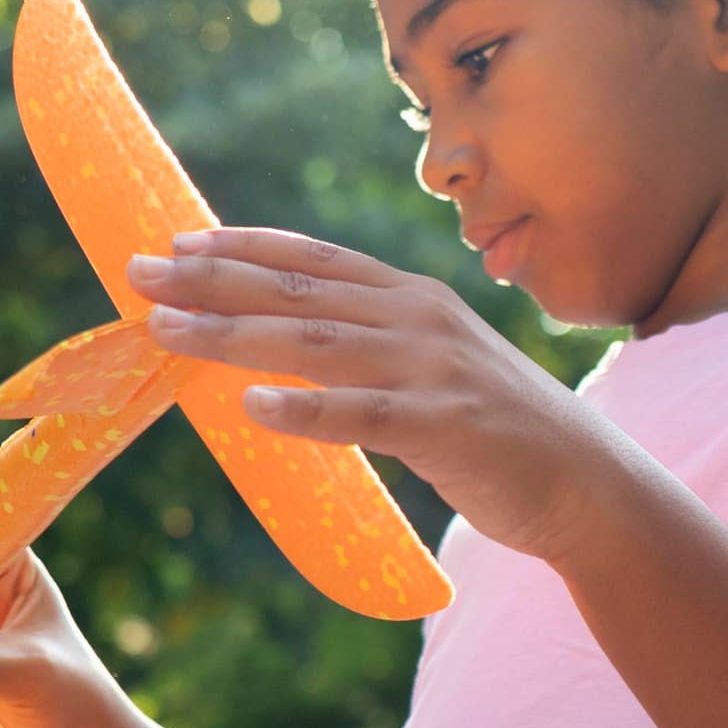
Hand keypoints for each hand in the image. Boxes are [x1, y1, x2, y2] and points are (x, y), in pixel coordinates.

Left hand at [129, 229, 631, 564]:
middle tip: (139, 274)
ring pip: (315, 345)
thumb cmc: (499, 433)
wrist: (588, 485)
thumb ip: (372, 351)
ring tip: (167, 331)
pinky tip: (253, 406)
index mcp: (414, 299)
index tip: (178, 242)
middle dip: (212, 281)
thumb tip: (286, 354)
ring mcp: (434, 371)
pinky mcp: (446, 428)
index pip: (315, 262)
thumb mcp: (433, 370)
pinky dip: (305, 410)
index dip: (243, 247)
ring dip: (233, 335)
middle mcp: (419, 320)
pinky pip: (362, 416)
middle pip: (298, 293)